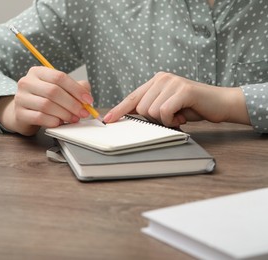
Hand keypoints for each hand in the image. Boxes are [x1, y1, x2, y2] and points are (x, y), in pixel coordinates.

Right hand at [0, 66, 92, 135]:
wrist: (23, 113)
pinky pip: (39, 117)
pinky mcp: (20, 113)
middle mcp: (26, 82)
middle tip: (83, 113)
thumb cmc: (44, 100)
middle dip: (72, 104)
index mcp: (38, 72)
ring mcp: (21, 98)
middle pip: (53, 91)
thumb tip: (87, 96)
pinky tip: (59, 122)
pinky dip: (53, 121)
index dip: (76, 89)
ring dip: (64, 114)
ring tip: (73, 119)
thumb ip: (75, 89)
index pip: (59, 77)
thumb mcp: (59, 90)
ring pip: (46, 105)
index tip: (88, 100)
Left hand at [103, 72, 249, 126]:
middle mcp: (161, 78)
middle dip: (155, 119)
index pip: (132, 97)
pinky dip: (173, 119)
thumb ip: (151, 107)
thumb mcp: (168, 106)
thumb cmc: (193, 107)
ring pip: (152, 111)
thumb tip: (131, 116)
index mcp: (156, 81)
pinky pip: (164, 112)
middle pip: (141, 108)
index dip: (119, 109)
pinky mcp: (182, 90)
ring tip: (179, 114)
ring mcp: (172, 82)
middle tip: (172, 116)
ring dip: (166, 120)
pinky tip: (183, 115)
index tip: (107, 119)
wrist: (220, 103)